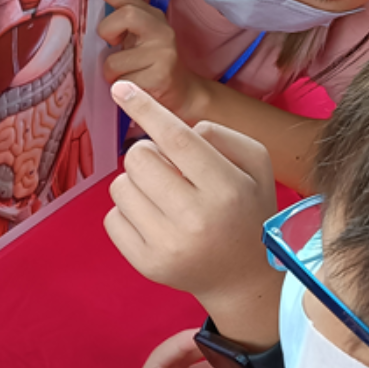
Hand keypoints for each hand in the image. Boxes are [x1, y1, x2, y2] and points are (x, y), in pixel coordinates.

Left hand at [88, 0, 206, 120]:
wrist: (183, 92)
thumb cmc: (153, 66)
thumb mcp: (139, 41)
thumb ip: (121, 27)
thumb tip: (93, 19)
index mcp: (153, 18)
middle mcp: (161, 30)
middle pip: (126, 15)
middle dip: (108, 31)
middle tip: (112, 45)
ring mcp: (163, 52)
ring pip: (114, 61)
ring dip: (112, 74)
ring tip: (127, 76)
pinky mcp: (161, 75)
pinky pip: (123, 83)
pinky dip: (122, 89)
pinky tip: (136, 87)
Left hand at [105, 80, 280, 340]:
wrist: (244, 279)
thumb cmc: (248, 210)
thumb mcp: (257, 165)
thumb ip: (221, 135)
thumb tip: (175, 128)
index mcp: (226, 189)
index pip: (175, 138)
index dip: (146, 108)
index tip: (121, 88)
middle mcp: (195, 219)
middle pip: (139, 159)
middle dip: (148, 154)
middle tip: (169, 169)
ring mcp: (167, 246)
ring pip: (119, 187)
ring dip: (138, 184)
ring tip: (165, 198)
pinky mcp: (146, 265)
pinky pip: (111, 217)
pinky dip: (129, 212)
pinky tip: (155, 221)